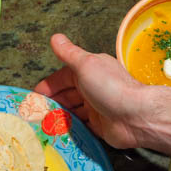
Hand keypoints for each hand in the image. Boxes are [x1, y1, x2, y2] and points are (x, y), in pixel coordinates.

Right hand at [34, 34, 148, 148]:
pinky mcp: (99, 126)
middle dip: (51, 103)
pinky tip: (59, 133)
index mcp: (89, 71)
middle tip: (36, 114)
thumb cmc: (111, 87)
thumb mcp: (86, 65)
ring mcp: (96, 108)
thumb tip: (55, 37)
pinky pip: (80, 127)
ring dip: (59, 117)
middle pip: (66, 95)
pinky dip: (70, 129)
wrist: (136, 116)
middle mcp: (92, 88)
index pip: (62, 78)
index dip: (47, 86)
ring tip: (44, 125)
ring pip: (72, 112)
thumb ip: (68, 53)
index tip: (34, 97)